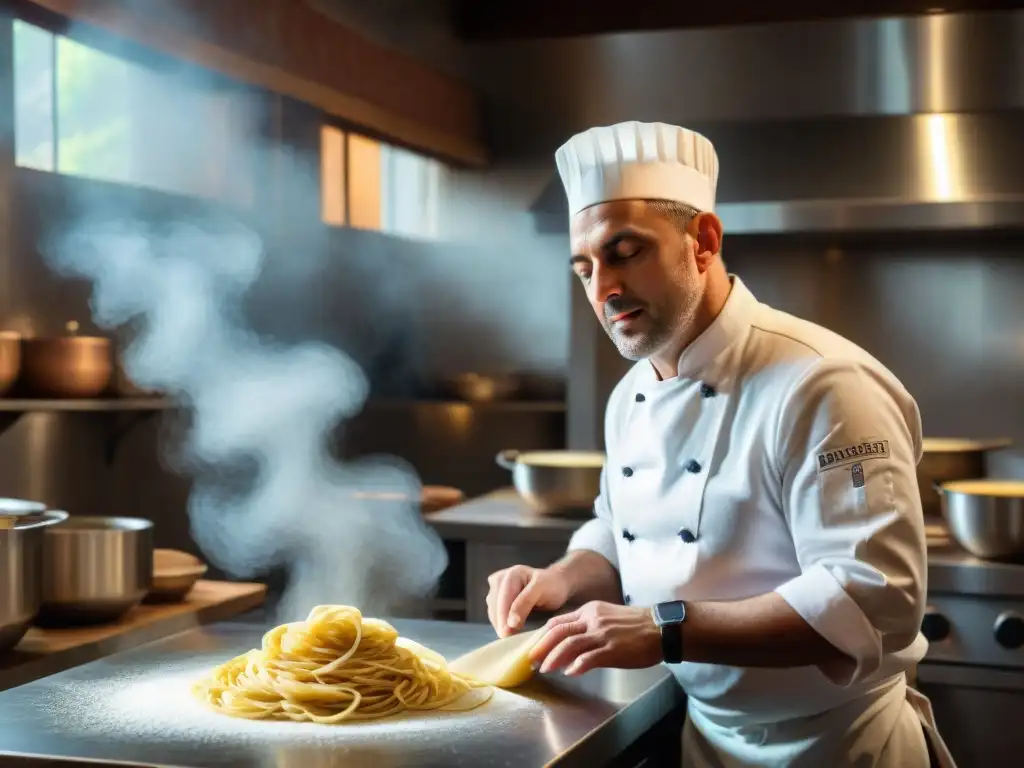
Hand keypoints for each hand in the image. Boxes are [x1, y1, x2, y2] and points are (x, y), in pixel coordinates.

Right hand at [486, 565, 570, 637]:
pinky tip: (508, 631)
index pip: (503, 599)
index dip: (504, 617)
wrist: (555, 584)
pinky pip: (494, 613)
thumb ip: (525, 603)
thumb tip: (510, 622)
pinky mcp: (496, 598)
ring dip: (499, 624)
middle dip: (501, 623)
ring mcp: (496, 589)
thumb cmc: (551, 587)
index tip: (506, 635)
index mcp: (511, 574)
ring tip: (510, 637)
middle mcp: (500, 579)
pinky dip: (501, 623)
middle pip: (495, 605)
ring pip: (493, 611)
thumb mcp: (541, 591)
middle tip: (509, 640)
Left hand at [528, 601, 661, 676]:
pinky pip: (590, 657)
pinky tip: (570, 672)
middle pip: (559, 631)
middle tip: (531, 660)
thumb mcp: (607, 617)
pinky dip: (577, 665)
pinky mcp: (613, 649)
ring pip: (570, 643)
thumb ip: (588, 626)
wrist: (662, 628)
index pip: (559, 621)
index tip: (533, 646)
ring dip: (554, 657)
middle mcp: (593, 619)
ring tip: (545, 669)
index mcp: (590, 610)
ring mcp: (603, 634)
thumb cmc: (635, 626)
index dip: (542, 635)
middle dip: (541, 646)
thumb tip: (569, 645)